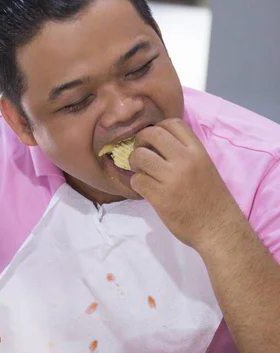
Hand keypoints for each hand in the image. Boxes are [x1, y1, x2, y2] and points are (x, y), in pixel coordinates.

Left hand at [130, 118, 240, 249]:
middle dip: (140, 141)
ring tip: (141, 172)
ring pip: (140, 156)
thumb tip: (157, 146)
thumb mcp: (205, 167)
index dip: (157, 128)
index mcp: (198, 151)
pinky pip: (137, 180)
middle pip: (151, 134)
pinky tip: (144, 188)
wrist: (218, 229)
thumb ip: (185, 154)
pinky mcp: (160, 197)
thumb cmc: (212, 200)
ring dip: (135, 162)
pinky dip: (136, 183)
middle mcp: (185, 160)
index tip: (154, 141)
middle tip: (141, 153)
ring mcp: (171, 178)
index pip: (172, 123)